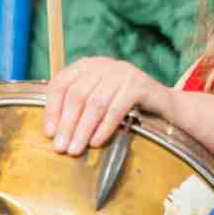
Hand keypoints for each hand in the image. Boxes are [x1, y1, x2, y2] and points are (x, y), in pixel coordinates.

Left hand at [43, 57, 171, 155]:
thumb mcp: (98, 100)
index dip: (52, 108)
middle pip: (77, 94)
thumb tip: (53, 132)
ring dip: (83, 129)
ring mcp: (122, 72)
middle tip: (61, 147)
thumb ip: (77, 107)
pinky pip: (116, 108)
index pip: (61, 83)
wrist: (164, 105)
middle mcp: (103, 65)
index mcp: (87, 66)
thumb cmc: (124, 106)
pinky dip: (104, 127)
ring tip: (76, 149)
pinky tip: (97, 142)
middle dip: (67, 124)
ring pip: (96, 103)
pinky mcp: (139, 85)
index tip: (49, 132)